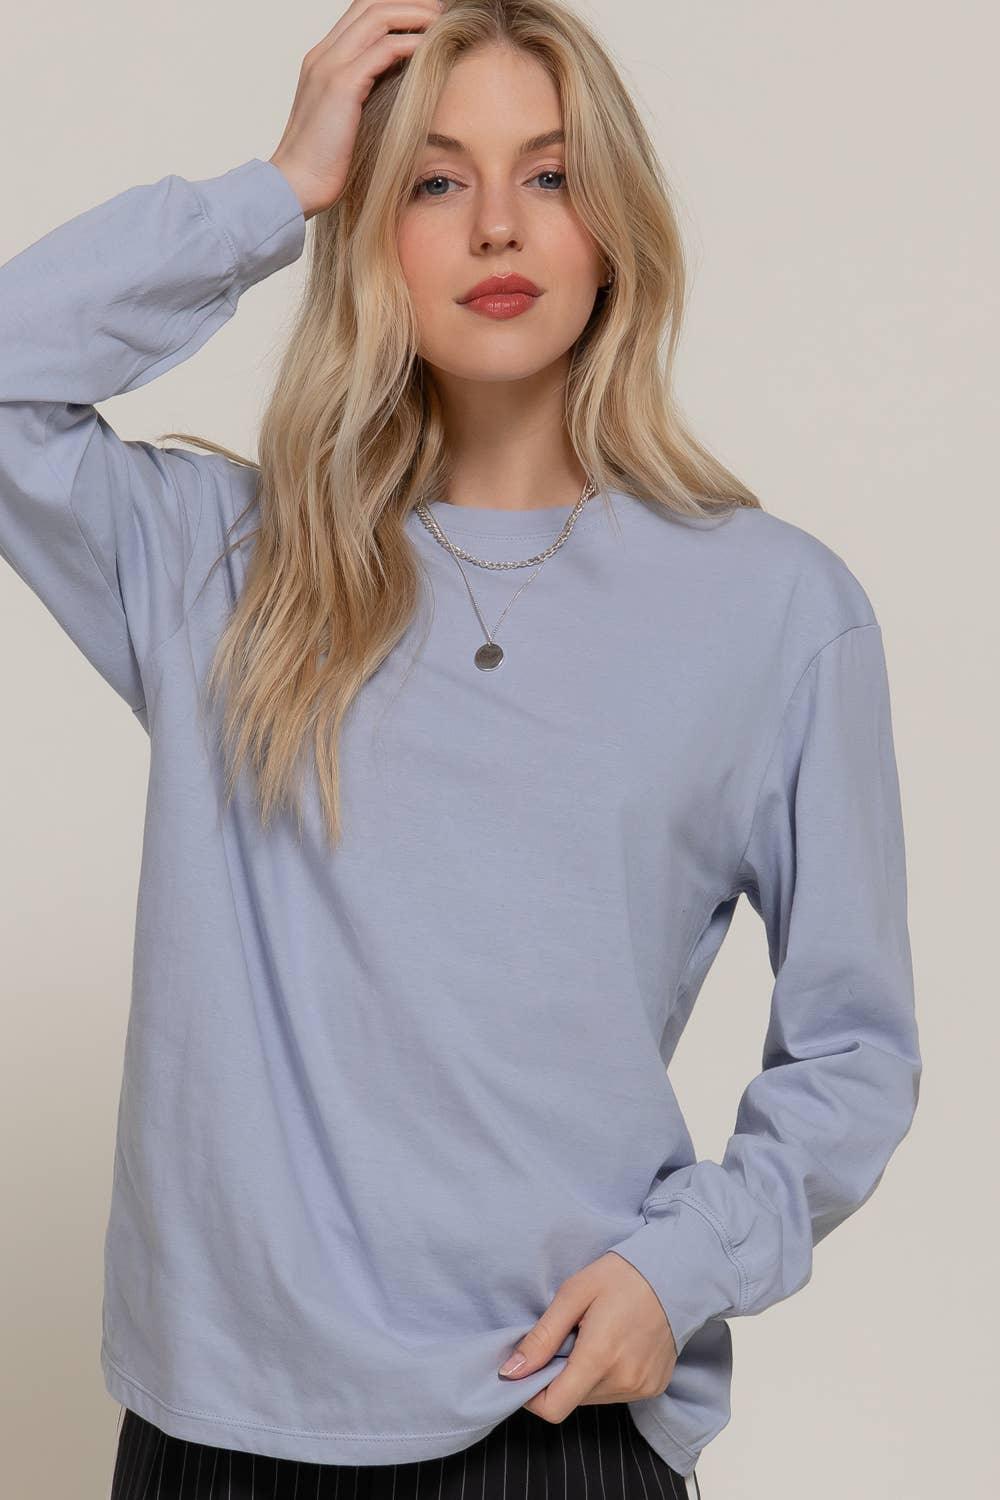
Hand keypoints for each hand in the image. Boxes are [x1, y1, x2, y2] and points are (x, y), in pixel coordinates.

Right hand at [268, 1, 445, 219]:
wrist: (295, 185)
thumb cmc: (324, 164)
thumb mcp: (345, 120)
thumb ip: (365, 95)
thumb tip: (397, 87)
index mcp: (322, 60)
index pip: (360, 13)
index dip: (394, 7)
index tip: (425, 16)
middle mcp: (323, 54)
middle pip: (370, 5)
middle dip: (408, 2)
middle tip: (440, 9)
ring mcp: (329, 66)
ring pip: (378, 17)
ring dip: (414, 14)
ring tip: (441, 22)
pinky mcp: (341, 85)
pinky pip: (383, 49)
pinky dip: (410, 43)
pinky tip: (430, 49)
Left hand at [497, 1251, 678, 1422]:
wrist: (676, 1274)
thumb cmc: (622, 1276)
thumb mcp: (573, 1293)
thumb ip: (542, 1336)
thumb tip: (511, 1370)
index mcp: (599, 1357)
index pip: (553, 1408)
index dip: (531, 1395)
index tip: (527, 1370)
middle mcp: (623, 1381)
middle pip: (571, 1400)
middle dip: (558, 1376)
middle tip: (567, 1337)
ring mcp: (641, 1387)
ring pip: (591, 1398)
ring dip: (581, 1376)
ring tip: (593, 1338)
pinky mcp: (654, 1387)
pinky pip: (615, 1393)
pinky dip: (605, 1376)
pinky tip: (614, 1346)